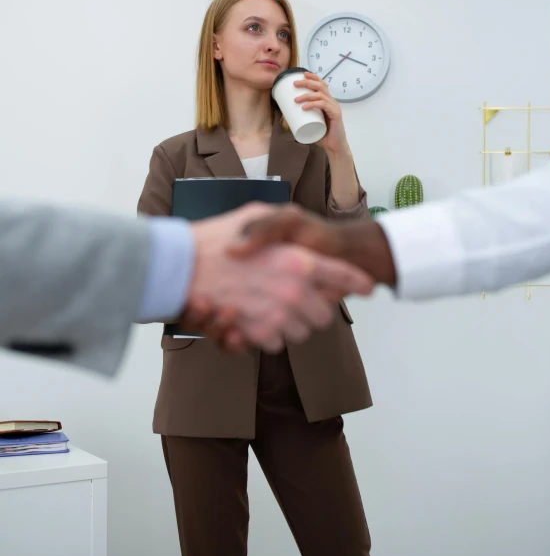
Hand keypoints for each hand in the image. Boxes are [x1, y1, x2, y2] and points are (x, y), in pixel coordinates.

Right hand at [180, 203, 374, 352]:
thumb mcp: (256, 213)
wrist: (179, 265)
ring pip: (303, 331)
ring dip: (294, 322)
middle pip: (325, 314)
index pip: (344, 276)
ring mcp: (275, 316)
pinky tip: (257, 316)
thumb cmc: (217, 235)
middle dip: (317, 306)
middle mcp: (293, 292)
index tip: (366, 285)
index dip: (357, 281)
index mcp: (299, 261)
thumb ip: (284, 226)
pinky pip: (277, 342)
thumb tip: (307, 252)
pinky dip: (271, 333)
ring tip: (275, 305)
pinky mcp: (256, 334)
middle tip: (302, 295)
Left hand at [293, 72, 348, 154]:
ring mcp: (334, 108)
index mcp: (328, 101)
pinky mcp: (336, 115)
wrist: (334, 147)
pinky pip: (323, 106)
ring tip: (295, 99)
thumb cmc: (323, 135)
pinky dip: (313, 105)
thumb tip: (286, 116)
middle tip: (294, 84)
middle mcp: (332, 102)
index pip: (322, 84)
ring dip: (307, 95)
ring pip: (320, 95)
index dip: (313, 77)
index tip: (302, 74)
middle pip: (320, 86)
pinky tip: (305, 107)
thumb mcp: (311, 124)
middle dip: (307, 83)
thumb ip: (302, 119)